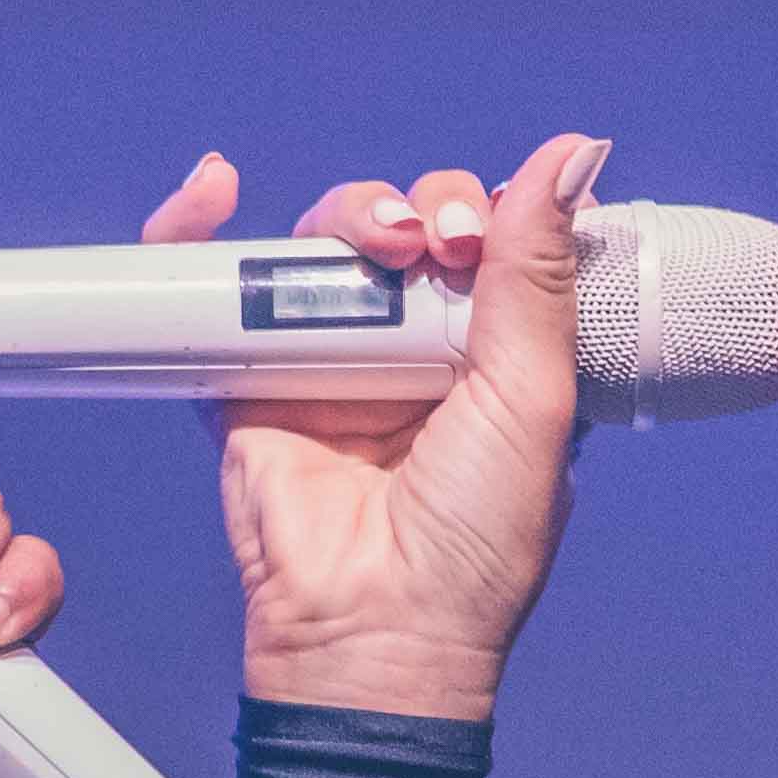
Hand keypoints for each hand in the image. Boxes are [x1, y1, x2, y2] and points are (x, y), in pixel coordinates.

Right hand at [147, 134, 601, 724]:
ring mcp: (332, 358)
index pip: (501, 243)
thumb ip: (540, 274)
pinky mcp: (252, 376)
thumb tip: (575, 152)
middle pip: (416, 223)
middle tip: (440, 242)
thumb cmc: (473, 539)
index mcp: (500, 357)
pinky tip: (216, 188)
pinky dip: (202, 226)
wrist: (376, 625)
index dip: (504, 212)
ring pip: (333, 240)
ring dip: (353, 211)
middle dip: (431, 206)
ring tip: (379, 238)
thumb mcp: (534, 396)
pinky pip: (220, 285)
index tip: (503, 224)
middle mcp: (417, 349)